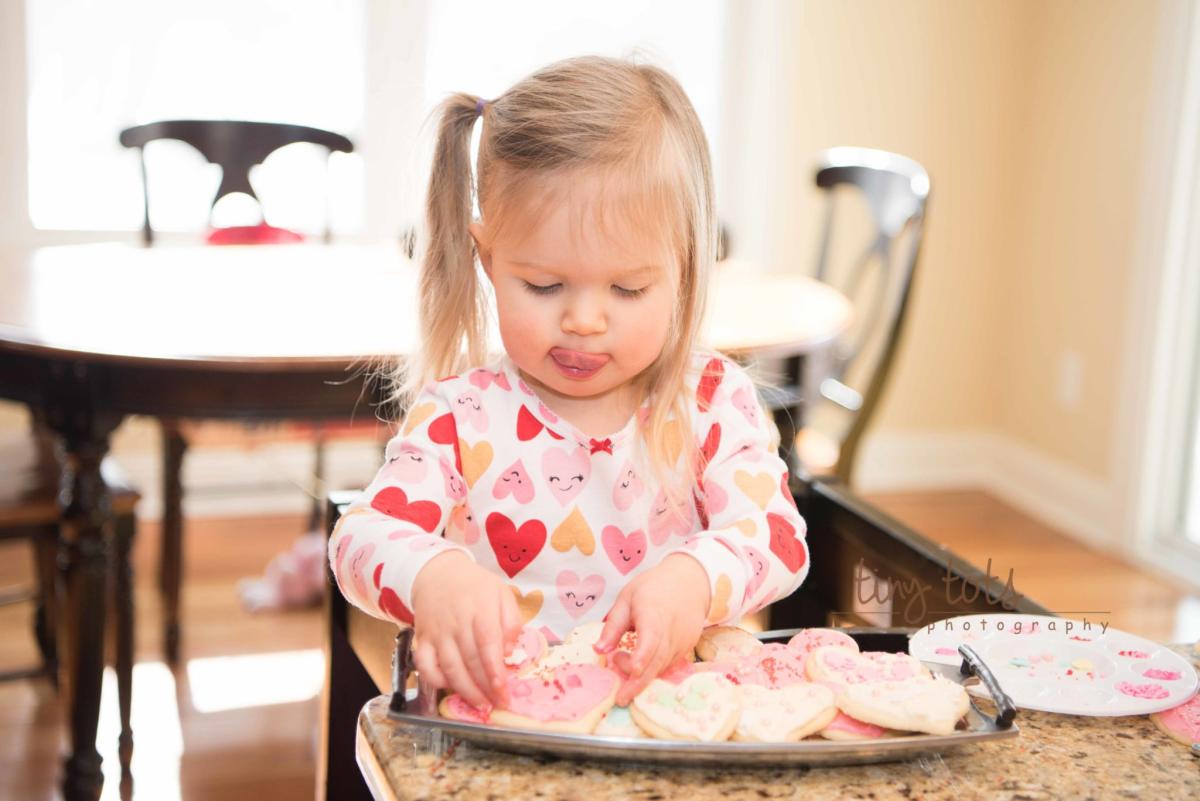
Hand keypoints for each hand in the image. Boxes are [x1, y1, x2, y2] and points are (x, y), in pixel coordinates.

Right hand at [410, 551, 522, 708]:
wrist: (437, 574)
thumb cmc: (475, 587)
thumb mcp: (502, 593)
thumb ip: (511, 621)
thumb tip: (509, 652)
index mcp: (480, 609)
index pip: (488, 645)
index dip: (495, 672)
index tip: (504, 692)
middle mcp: (457, 622)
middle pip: (471, 661)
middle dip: (485, 688)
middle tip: (497, 704)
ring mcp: (437, 632)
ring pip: (449, 668)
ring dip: (465, 691)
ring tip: (480, 704)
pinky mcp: (422, 639)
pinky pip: (424, 666)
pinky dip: (436, 681)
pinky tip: (451, 687)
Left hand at [593, 553, 710, 705]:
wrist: (690, 582)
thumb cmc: (653, 588)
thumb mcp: (627, 598)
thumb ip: (613, 625)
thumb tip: (599, 650)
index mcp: (654, 614)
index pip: (650, 640)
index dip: (642, 657)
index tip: (632, 670)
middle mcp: (671, 632)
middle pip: (656, 662)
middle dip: (638, 683)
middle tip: (621, 699)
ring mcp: (682, 642)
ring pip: (662, 667)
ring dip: (644, 678)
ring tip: (623, 678)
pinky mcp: (686, 648)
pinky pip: (669, 664)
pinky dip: (654, 671)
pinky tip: (641, 670)